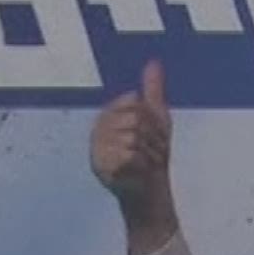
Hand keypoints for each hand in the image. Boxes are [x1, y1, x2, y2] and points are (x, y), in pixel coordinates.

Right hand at [90, 60, 179, 254]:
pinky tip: (141, 172)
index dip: (152, 118)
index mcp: (108, 116)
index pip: (134, 102)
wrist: (151, 192)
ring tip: (147, 163)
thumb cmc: (152, 154)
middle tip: (153, 152)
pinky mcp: (101, 168)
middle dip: (153, 136)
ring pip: (134, 136)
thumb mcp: (156, 117)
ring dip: (150, 152)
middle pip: (134, 118)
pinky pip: (131, 154)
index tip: (154, 133)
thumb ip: (152, 89)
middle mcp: (97, 131)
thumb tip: (153, 62)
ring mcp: (97, 150)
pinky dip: (143, 164)